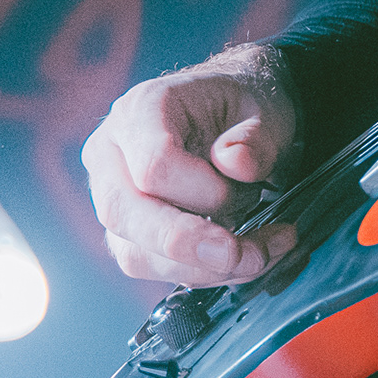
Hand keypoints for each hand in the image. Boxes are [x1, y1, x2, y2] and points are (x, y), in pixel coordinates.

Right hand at [80, 55, 304, 286]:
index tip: (249, 195)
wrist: (234, 113)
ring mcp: (113, 194)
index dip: (203, 193)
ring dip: (203, 268)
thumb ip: (256, 138)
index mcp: (142, 109)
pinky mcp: (128, 230)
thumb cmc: (242, 106)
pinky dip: (202, 272)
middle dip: (192, 247)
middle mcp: (112, 152)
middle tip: (250, 256)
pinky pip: (152, 265)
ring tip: (260, 252)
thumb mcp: (265, 109)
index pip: (153, 165)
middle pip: (125, 214)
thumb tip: (235, 164)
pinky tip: (243, 258)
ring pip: (136, 253)